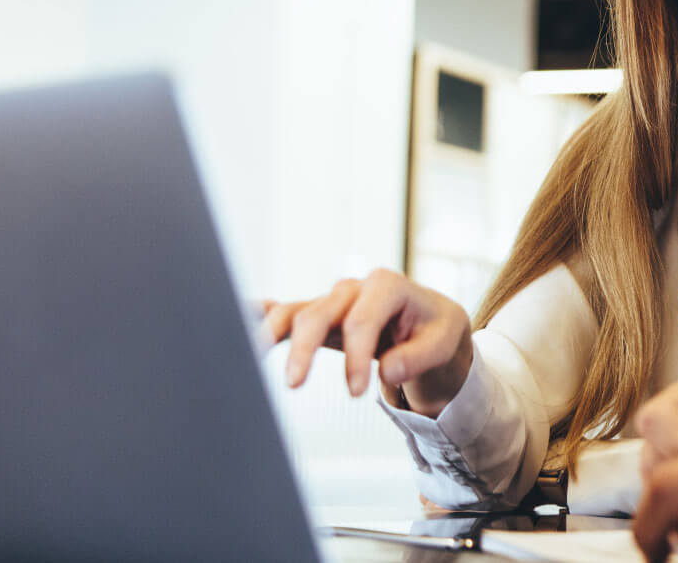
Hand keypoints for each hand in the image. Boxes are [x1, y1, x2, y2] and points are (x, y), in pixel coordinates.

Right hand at [257, 268, 473, 414]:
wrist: (429, 322)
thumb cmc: (436, 330)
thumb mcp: (445, 342)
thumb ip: (418, 357)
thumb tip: (388, 371)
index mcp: (387, 285)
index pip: (362, 321)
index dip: (356, 357)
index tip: (355, 392)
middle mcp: (353, 288)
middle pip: (318, 313)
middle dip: (303, 348)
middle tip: (293, 386)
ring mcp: (331, 301)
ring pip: (293, 312)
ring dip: (269, 334)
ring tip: (248, 358)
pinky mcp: (317, 316)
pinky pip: (282, 312)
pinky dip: (257, 316)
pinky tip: (232, 320)